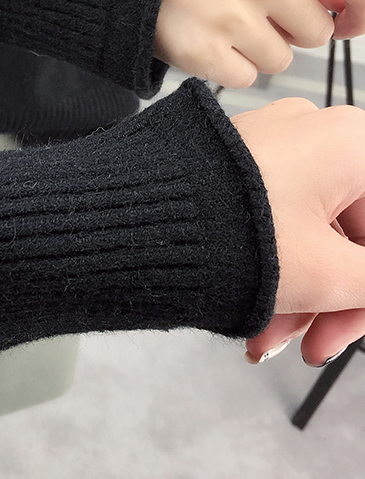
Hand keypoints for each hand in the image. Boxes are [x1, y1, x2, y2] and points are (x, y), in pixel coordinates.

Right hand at [154, 0, 364, 88]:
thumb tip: (345, 9)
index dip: (362, 12)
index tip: (351, 21)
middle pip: (317, 33)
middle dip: (293, 29)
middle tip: (256, 11)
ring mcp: (232, 17)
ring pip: (281, 60)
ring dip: (259, 49)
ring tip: (226, 23)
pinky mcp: (203, 51)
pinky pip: (246, 78)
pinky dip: (230, 67)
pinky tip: (210, 41)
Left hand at [231, 97, 364, 365]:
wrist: (137, 217)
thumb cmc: (228, 230)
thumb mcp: (330, 274)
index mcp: (353, 144)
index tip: (353, 326)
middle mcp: (314, 133)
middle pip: (349, 235)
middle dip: (330, 302)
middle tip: (317, 345)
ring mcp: (272, 144)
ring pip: (309, 232)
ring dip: (298, 295)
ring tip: (269, 339)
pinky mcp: (237, 162)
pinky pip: (273, 219)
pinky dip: (271, 266)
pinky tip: (255, 313)